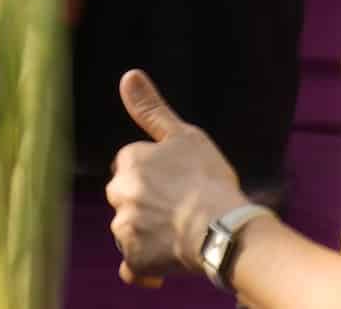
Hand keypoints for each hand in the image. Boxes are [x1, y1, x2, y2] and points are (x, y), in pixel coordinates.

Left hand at [105, 72, 248, 287]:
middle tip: (180, 208)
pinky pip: (132, 265)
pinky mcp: (134, 259)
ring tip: (180, 232)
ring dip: (147, 232)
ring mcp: (125, 228)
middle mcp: (120, 194)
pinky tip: (165, 262)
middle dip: (145, 203)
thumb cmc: (207, 178)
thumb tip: (128, 75)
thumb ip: (151, 109)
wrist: (221, 228)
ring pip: (129, 230)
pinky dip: (145, 265)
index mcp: (130, 162)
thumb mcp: (184, 135)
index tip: (178, 182)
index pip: (132, 166)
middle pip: (126, 198)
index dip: (156, 175)